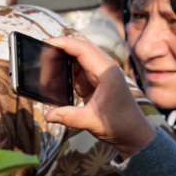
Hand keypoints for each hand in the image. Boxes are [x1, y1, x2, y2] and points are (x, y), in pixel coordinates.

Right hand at [40, 35, 156, 159]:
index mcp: (107, 72)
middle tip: (42, 53)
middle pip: (81, 46)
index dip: (63, 43)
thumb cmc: (119, 124)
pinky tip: (57, 81)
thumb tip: (49, 115)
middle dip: (62, 47)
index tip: (45, 43)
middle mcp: (105, 68)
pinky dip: (66, 72)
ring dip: (63, 61)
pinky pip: (78, 69)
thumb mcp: (92, 122)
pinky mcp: (96, 80)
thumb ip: (69, 117)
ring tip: (47, 72)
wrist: (133, 133)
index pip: (82, 48)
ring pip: (78, 56)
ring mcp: (101, 73)